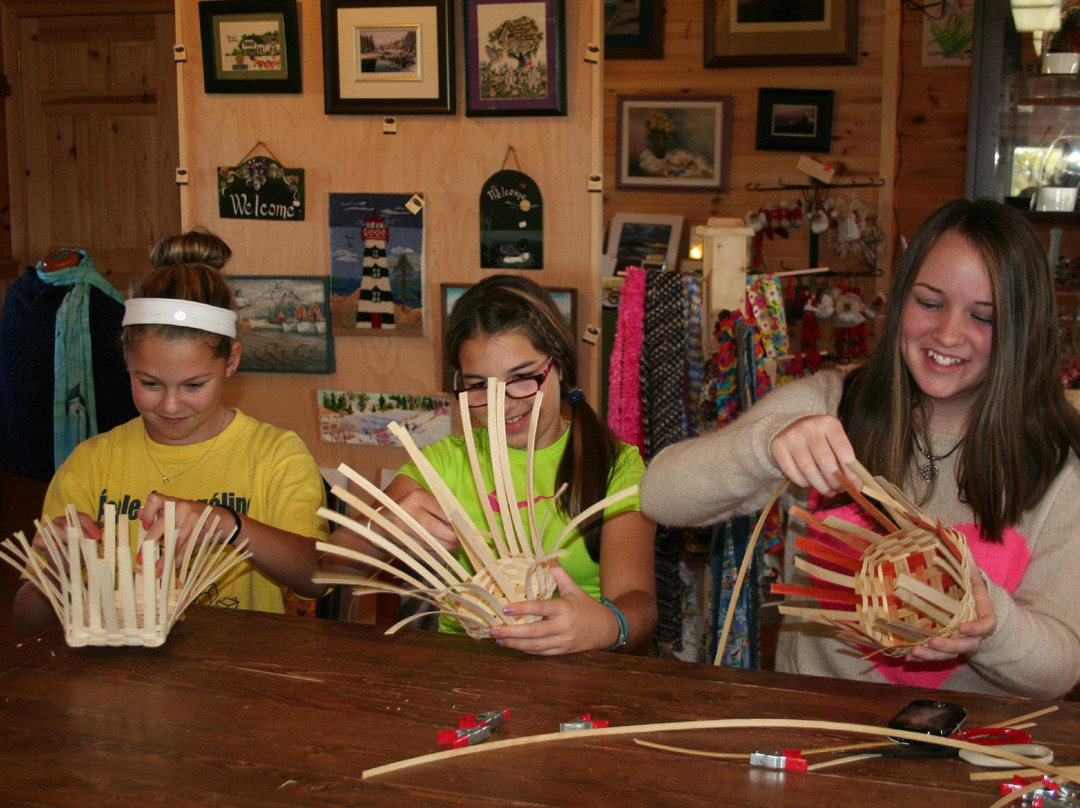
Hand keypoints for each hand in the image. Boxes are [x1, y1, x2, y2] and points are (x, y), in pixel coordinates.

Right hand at [28, 510, 100, 577]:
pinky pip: (41, 539)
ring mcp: (48, 528)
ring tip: (74, 546)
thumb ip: (92, 542)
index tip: (97, 537)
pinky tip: (57, 547)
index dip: (90, 526)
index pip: (82, 518)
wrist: (64, 564)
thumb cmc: (78, 551)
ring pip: (55, 529)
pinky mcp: (38, 539)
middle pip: (68, 523)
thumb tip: (99, 541)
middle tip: (87, 542)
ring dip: (66, 537)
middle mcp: (60, 521)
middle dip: (79, 533)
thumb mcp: (88, 546)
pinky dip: (48, 543)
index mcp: (74, 518)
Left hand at [136, 493, 229, 571]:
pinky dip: (177, 561)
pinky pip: (185, 549)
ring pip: (173, 542)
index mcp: (174, 501)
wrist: (224, 519)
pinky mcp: (200, 532)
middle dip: (148, 545)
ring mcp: (192, 520)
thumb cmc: (196, 515)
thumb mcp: (179, 509)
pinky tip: (172, 568)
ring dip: (164, 559)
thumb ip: (160, 511)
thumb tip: (139, 514)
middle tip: (141, 559)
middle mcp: (182, 508)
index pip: (154, 500)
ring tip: (156, 570)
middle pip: (160, 526)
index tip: (145, 526)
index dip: (147, 513)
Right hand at [390, 488, 458, 552]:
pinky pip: (422, 546)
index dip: (453, 520)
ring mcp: (402, 525)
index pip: (440, 509)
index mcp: (417, 496)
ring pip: (428, 538)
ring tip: (454, 546)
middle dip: (449, 535)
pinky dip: (434, 549)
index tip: (463, 527)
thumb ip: (439, 509)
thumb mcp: (423, 502)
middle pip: (433, 526)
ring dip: (444, 545)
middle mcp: (408, 509)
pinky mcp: (400, 538)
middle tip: (459, 540)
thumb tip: (460, 523)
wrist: (384, 520)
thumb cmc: (411, 509)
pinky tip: (442, 549)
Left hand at [489, 563, 616, 654]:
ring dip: (516, 644)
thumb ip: (559, 574)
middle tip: (494, 629)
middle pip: (534, 632)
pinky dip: (527, 650)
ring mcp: (563, 641)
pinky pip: (542, 652)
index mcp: (565, 608)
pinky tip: (514, 646)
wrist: (606, 629)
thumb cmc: (586, 606)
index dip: (523, 609)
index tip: (505, 608)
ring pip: (536, 645)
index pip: (541, 608)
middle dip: (512, 632)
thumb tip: (547, 558)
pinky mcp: (563, 651)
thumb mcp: (574, 588)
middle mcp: (564, 626)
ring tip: (498, 639)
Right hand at [770, 415, 859, 495]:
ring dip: (821, 486)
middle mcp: (809, 427)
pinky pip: (793, 473)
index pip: (843, 450)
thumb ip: (845, 459)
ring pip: (809, 470)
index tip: (856, 486)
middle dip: (835, 481)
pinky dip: (804, 484)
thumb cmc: (819, 438)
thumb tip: (856, 484)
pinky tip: (811, 485)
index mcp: (828, 423)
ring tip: (828, 491)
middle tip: (839, 489)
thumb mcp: (834, 441)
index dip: (851, 472)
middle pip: (825, 461)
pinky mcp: (778, 447)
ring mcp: (792, 437)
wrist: (790, 425)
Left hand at [907, 569, 995, 661]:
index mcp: (982, 613)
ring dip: (933, 654)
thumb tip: (953, 539)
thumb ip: (964, 560)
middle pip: (967, 645)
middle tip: (933, 641)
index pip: (986, 624)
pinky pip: (936, 655)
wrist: (967, 603)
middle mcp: (973, 631)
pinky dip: (922, 657)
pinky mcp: (944, 645)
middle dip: (950, 645)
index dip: (977, 628)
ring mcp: (959, 640)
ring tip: (915, 651)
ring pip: (950, 653)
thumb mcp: (968, 572)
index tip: (963, 627)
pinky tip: (907, 656)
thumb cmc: (968, 586)